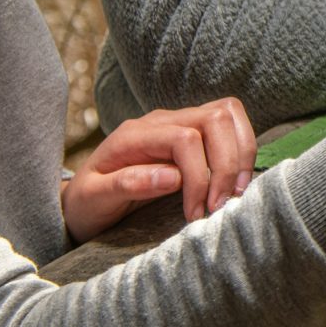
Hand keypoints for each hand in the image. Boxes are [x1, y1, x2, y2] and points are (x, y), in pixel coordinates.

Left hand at [59, 98, 256, 241]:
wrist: (83, 199)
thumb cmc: (86, 203)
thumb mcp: (93, 199)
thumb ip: (127, 184)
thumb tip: (173, 177)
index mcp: (135, 134)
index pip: (185, 139)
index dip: (199, 176)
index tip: (196, 212)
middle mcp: (162, 120)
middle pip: (215, 118)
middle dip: (227, 163)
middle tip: (221, 203)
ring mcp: (180, 122)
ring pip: (228, 114)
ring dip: (241, 153)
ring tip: (236, 192)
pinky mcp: (195, 133)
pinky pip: (230, 126)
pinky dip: (242, 150)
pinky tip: (235, 182)